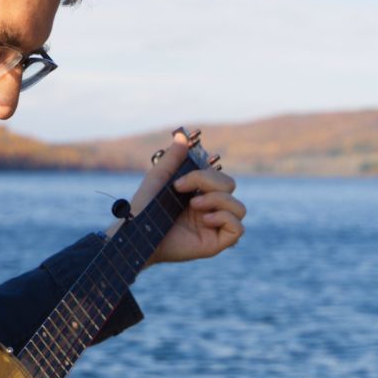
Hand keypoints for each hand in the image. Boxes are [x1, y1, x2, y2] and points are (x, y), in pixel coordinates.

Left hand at [109, 130, 245, 266]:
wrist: (137, 235)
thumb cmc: (145, 208)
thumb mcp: (158, 179)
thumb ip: (172, 158)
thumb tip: (181, 135)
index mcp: (199, 193)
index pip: (219, 177)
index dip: (203, 175)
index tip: (178, 184)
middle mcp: (210, 209)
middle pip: (231, 186)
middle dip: (210, 185)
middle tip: (187, 196)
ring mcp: (214, 226)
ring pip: (240, 207)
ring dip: (218, 201)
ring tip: (194, 207)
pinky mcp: (216, 243)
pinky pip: (239, 228)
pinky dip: (225, 218)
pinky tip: (204, 220)